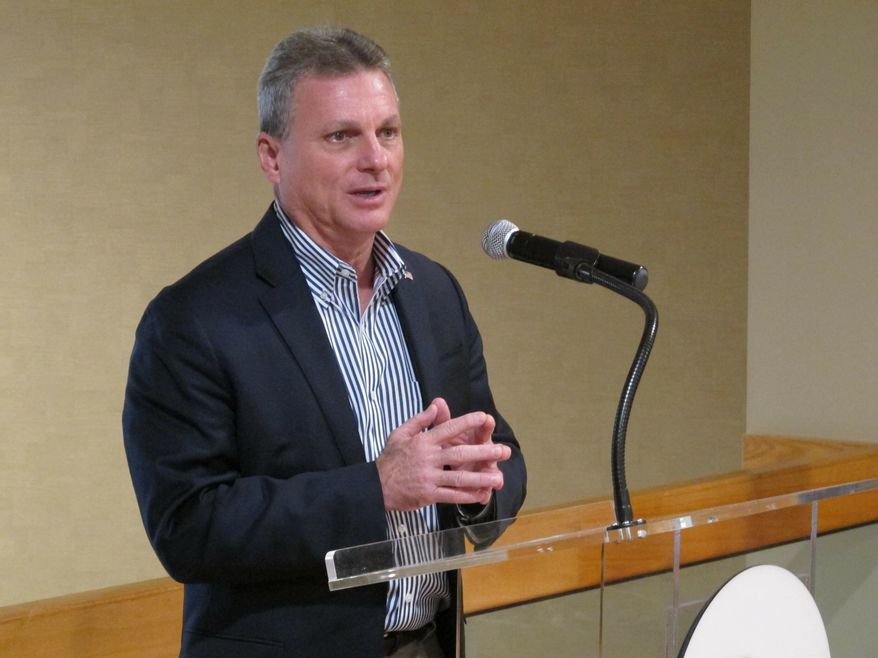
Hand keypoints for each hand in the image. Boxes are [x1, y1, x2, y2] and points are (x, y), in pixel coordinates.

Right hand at [376, 398, 510, 510]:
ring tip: (498, 478)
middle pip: (460, 454)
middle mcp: (428, 458)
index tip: (484, 417)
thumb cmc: (390, 458)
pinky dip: (467, 496)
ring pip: (459, 478)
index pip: (448, 428)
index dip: (467, 422)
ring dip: (480, 478)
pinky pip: (451, 495)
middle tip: (503, 451)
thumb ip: (420, 420)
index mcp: (423, 442)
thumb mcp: (400, 433)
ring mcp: (429, 477)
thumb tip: (436, 405)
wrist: (375, 485)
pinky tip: (481, 495)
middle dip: (483, 452)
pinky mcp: (428, 494)